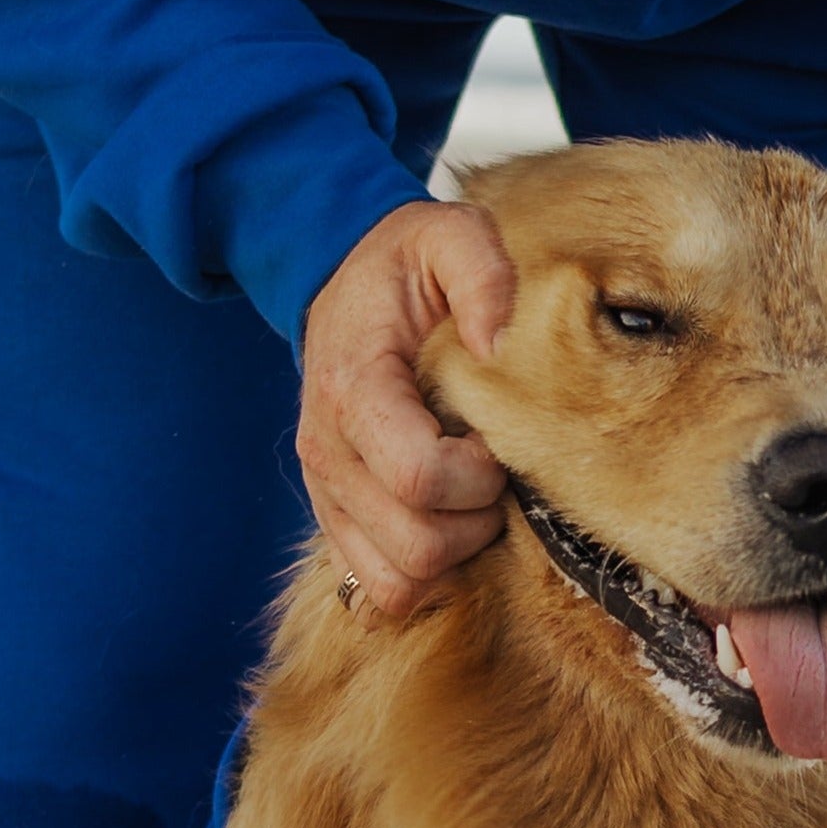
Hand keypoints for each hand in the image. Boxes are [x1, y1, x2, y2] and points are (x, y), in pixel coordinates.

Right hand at [298, 201, 516, 613]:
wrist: (343, 287)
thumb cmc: (406, 267)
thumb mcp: (448, 233)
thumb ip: (481, 269)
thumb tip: (499, 343)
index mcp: (352, 389)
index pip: (416, 477)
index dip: (476, 477)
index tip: (495, 443)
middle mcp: (327, 455)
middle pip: (416, 548)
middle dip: (475, 523)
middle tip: (493, 473)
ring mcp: (327, 498)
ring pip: (397, 586)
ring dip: (453, 555)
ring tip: (469, 498)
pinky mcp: (336, 525)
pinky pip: (378, 593)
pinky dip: (424, 577)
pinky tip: (446, 523)